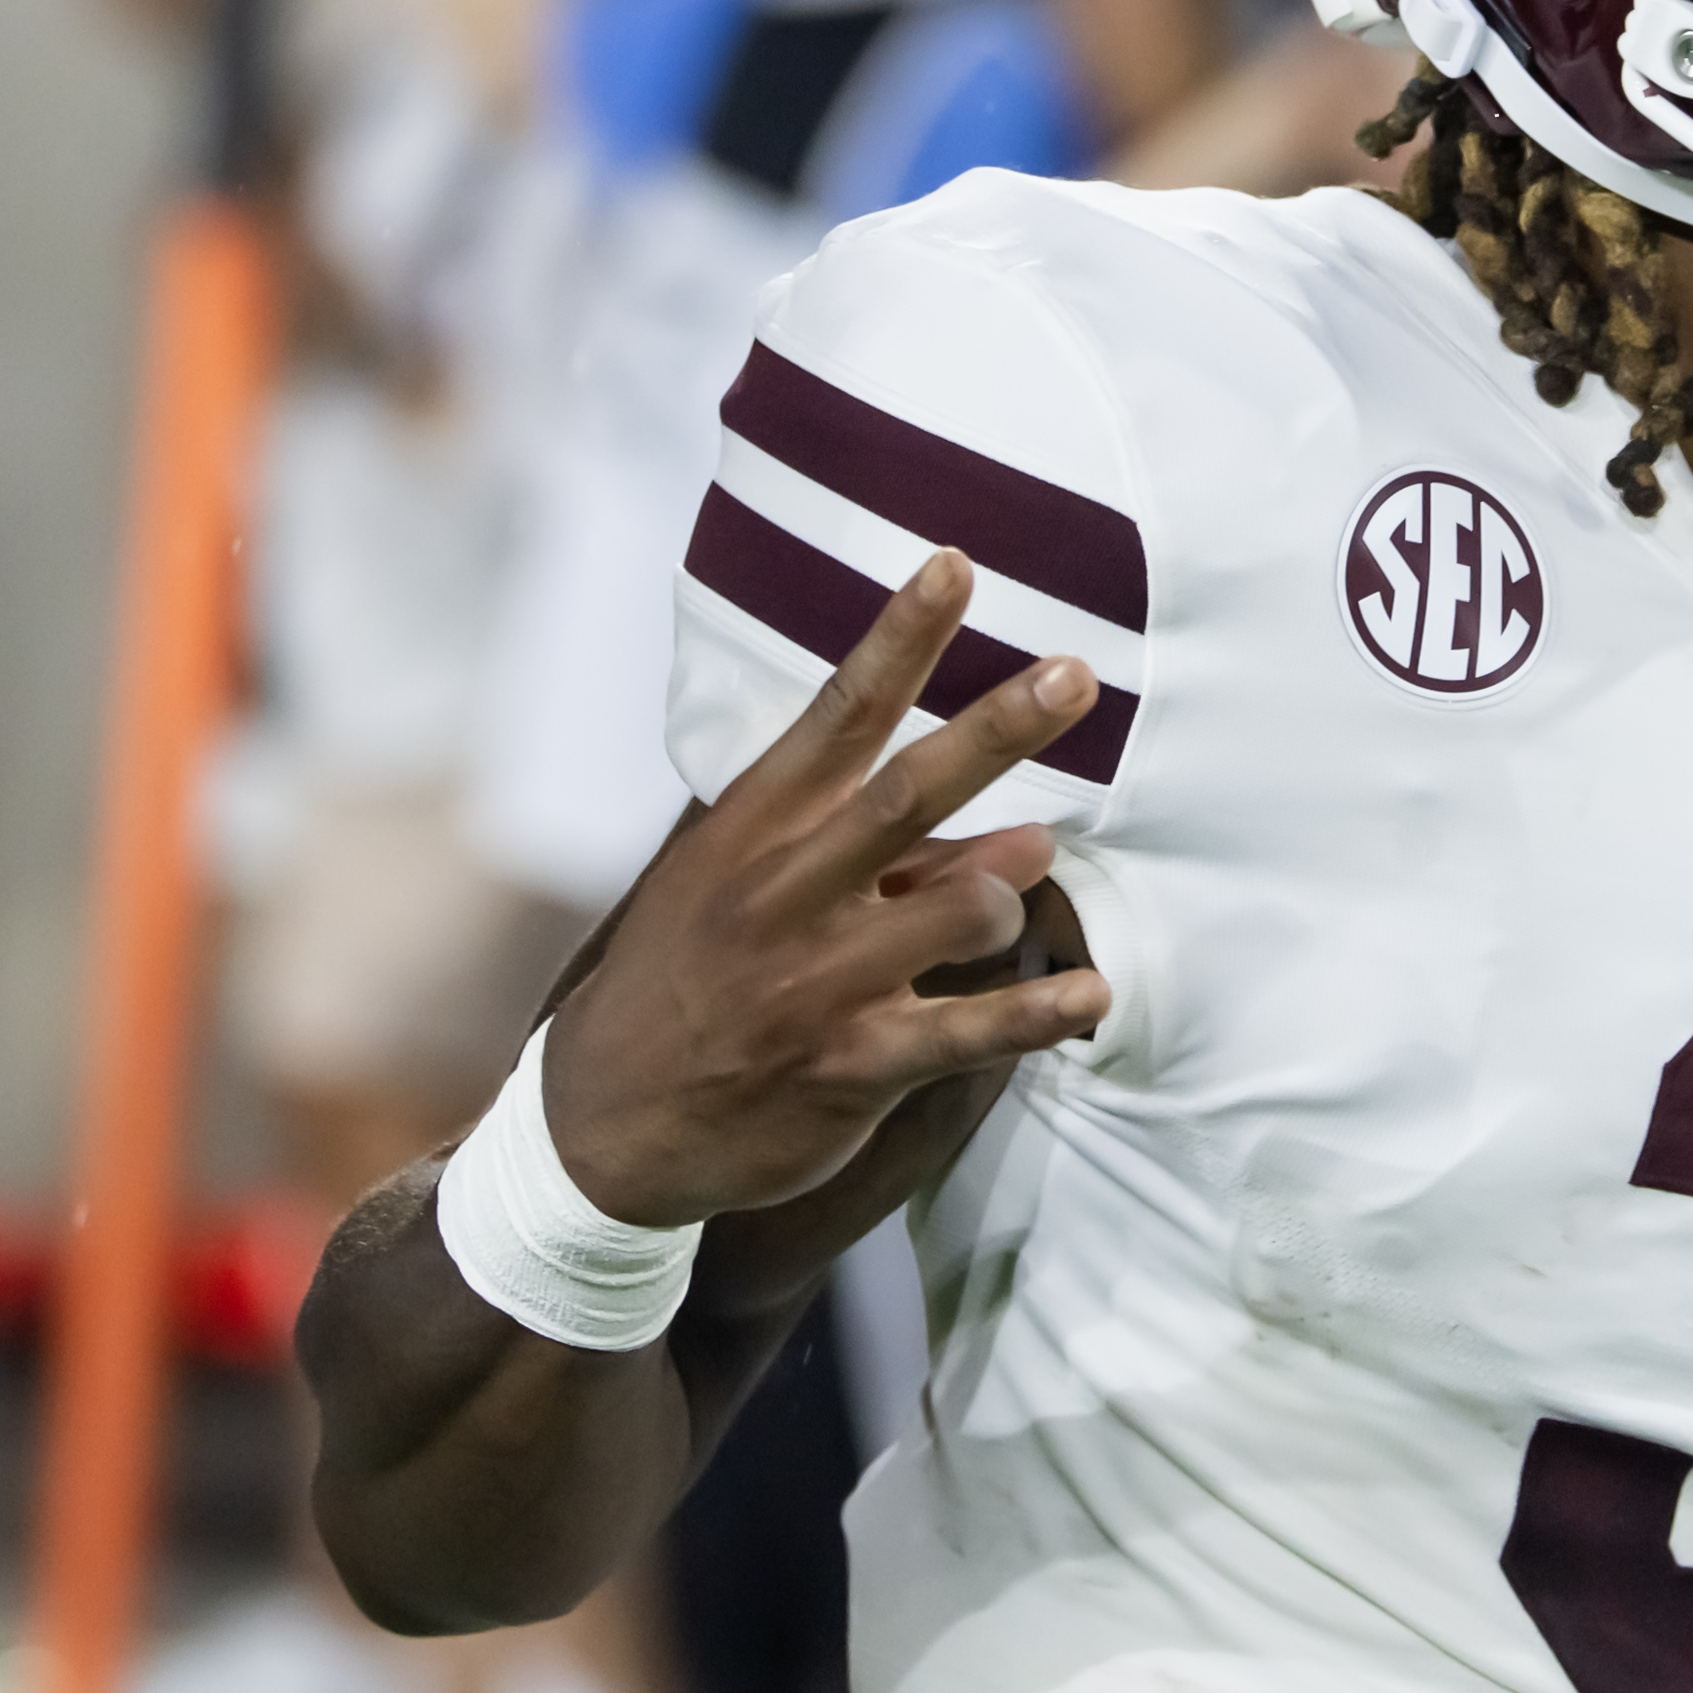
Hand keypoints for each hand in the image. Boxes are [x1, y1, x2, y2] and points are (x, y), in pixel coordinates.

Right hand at [532, 554, 1113, 1227]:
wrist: (601, 1124)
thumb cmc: (693, 982)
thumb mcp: (755, 895)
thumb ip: (891, 861)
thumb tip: (1029, 838)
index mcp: (753, 832)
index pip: (837, 716)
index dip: (899, 640)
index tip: (954, 567)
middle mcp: (784, 896)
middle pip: (908, 794)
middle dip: (997, 729)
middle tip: (1076, 676)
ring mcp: (817, 984)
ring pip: (961, 911)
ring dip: (1006, 899)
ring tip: (1004, 911)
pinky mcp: (849, 1066)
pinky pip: (969, 1030)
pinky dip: (1041, 1013)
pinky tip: (1092, 998)